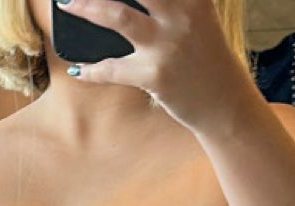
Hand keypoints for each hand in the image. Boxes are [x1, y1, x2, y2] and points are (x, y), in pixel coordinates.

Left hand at [55, 0, 259, 136]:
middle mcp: (181, 14)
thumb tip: (122, 3)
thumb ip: (171, 3)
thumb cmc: (207, 58)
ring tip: (67, 3)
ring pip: (117, 16)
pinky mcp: (156, 76)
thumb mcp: (198, 17)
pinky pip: (113, 69)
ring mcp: (167, 45)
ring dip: (86, 7)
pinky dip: (92, 70)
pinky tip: (78, 68)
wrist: (227, 106)